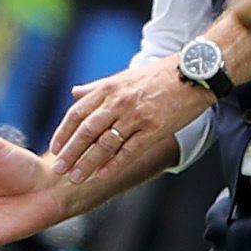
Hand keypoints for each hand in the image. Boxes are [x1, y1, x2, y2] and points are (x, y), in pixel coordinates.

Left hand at [47, 54, 208, 183]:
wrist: (195, 73)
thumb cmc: (160, 75)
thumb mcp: (125, 76)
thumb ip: (98, 86)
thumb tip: (74, 93)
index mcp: (110, 88)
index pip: (77, 113)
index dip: (63, 133)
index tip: (55, 148)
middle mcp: (119, 101)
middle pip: (86, 131)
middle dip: (70, 153)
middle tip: (58, 170)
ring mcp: (136, 116)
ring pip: (105, 144)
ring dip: (87, 163)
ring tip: (76, 178)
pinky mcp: (154, 128)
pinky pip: (129, 150)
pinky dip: (114, 164)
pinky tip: (103, 174)